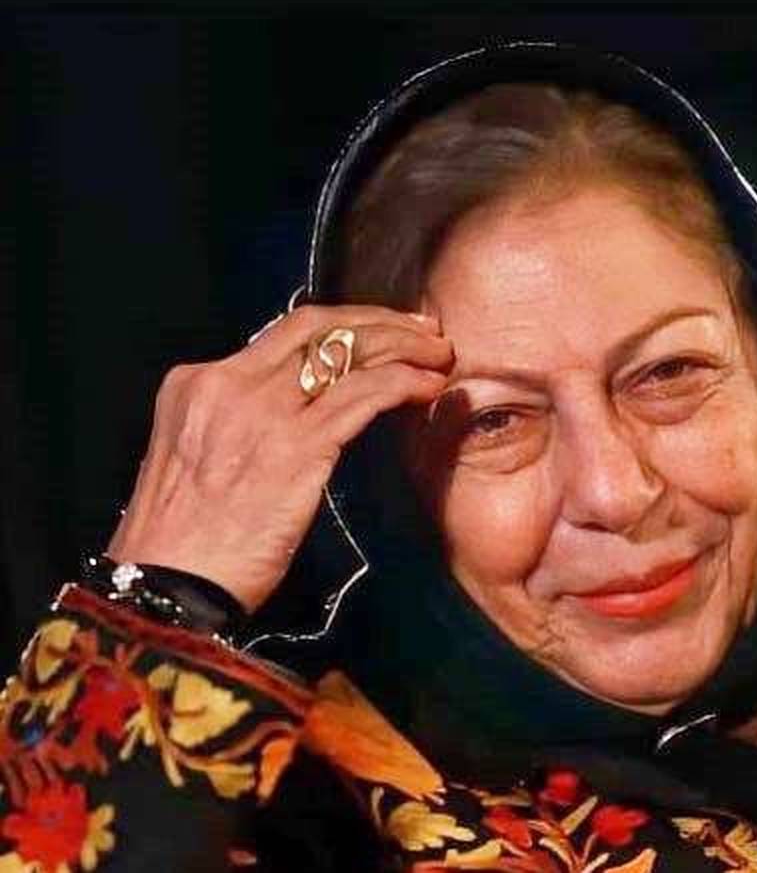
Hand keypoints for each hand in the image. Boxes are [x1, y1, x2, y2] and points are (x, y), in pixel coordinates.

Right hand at [105, 304, 452, 612]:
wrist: (164, 590)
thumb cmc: (183, 544)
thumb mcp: (196, 459)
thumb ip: (238, 424)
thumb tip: (300, 413)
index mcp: (196, 383)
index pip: (283, 333)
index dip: (343, 325)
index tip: (381, 331)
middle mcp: (227, 383)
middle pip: (318, 325)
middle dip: (380, 320)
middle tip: (424, 329)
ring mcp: (261, 411)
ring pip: (348, 352)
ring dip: (404, 346)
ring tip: (439, 355)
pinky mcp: (296, 447)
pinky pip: (364, 394)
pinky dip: (404, 382)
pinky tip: (428, 387)